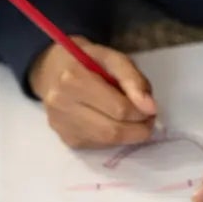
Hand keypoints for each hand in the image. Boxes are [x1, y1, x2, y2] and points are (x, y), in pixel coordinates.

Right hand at [29, 37, 157, 148]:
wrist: (51, 69)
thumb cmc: (85, 60)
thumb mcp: (111, 57)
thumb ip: (132, 79)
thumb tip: (150, 108)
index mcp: (74, 78)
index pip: (118, 108)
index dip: (142, 112)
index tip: (151, 108)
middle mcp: (62, 104)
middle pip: (112, 130)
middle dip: (138, 129)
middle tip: (148, 120)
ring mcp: (61, 124)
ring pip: (106, 141)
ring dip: (128, 136)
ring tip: (135, 123)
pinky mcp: (64, 138)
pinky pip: (97, 145)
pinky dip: (113, 138)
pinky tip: (114, 124)